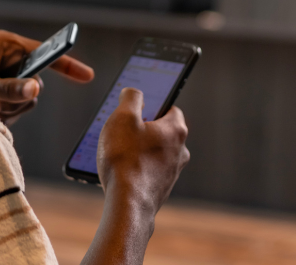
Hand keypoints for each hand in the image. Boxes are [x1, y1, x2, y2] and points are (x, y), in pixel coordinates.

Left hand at [0, 30, 93, 124]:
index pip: (45, 52)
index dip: (67, 64)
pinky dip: (6, 112)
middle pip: (36, 80)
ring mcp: (7, 73)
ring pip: (28, 96)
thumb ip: (9, 90)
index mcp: (6, 44)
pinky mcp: (3, 88)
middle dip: (20, 97)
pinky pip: (18, 104)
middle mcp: (9, 55)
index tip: (87, 76)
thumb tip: (36, 89)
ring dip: (11, 107)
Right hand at [81, 88, 189, 264]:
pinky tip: (118, 170)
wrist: (128, 204)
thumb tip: (133, 92)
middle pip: (161, 130)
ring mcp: (172, 172)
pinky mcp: (161, 188)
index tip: (138, 106)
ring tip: (115, 151)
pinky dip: (135, 167)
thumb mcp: (122, 117)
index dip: (153, 104)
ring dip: (137, 149)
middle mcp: (180, 151)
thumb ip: (130, 98)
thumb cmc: (125, 158)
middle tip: (121, 129)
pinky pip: (148, 170)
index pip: (170, 107)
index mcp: (175, 129)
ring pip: (154, 152)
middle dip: (142, 128)